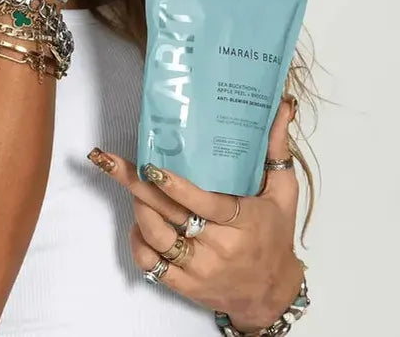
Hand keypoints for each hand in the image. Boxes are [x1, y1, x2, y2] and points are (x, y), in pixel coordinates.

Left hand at [87, 95, 304, 331]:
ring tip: (131, 187)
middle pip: (171, 215)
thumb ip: (277, 150)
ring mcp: (200, 268)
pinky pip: (151, 265)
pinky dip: (138, 243)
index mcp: (243, 222)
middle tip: (114, 163)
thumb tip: (283, 107)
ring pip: (157, 238)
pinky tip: (137, 224)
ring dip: (139, 211)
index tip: (154, 167)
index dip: (176, 187)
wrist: (272, 292)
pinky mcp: (186, 285)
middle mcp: (219, 247)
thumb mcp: (284, 193)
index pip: (204, 203)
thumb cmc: (276, 236)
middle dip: (140, 187)